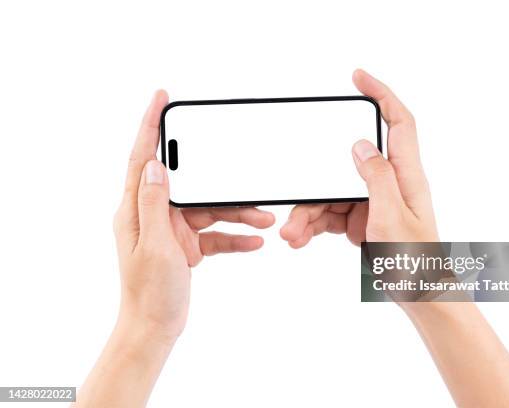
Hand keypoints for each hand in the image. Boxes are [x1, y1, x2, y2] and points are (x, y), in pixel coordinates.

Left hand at [113, 90, 274, 341]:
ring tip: (264, 220)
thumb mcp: (155, 247)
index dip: (150, 125)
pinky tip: (254, 241)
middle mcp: (155, 215)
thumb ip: (156, 204)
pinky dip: (233, 236)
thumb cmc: (148, 294)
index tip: (161, 98)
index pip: (143, 158)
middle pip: (192, 185)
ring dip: (237, 214)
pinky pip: (215, 233)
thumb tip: (156, 165)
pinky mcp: (187, 244)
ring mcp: (173, 229)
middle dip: (223, 184)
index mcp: (138, 210)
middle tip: (246, 181)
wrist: (155, 328)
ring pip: (210, 209)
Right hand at [280, 69, 437, 246]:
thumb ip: (377, 178)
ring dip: (308, 212)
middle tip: (296, 199)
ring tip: (292, 235)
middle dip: (314, 180)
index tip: (358, 78)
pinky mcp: (360, 218)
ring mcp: (372, 202)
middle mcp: (388, 183)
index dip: (381, 94)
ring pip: (330, 192)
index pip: (398, 122)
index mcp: (405, 176)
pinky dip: (312, 224)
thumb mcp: (393, 218)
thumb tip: (360, 144)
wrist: (417, 295)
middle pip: (344, 164)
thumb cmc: (415, 261)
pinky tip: (300, 238)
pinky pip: (330, 213)